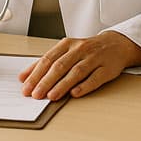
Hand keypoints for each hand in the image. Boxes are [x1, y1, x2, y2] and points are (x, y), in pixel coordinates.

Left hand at [19, 31, 140, 100]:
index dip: (36, 74)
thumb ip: (45, 63)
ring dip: (62, 85)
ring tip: (51, 96)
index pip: (48, 59)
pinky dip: (84, 86)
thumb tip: (24, 77)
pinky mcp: (107, 69)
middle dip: (46, 81)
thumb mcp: (65, 51)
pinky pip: (95, 78)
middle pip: (60, 66)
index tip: (26, 87)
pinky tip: (75, 93)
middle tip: (35, 94)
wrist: (116, 44)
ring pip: (76, 72)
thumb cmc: (87, 50)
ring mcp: (94, 58)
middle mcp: (80, 49)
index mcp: (67, 44)